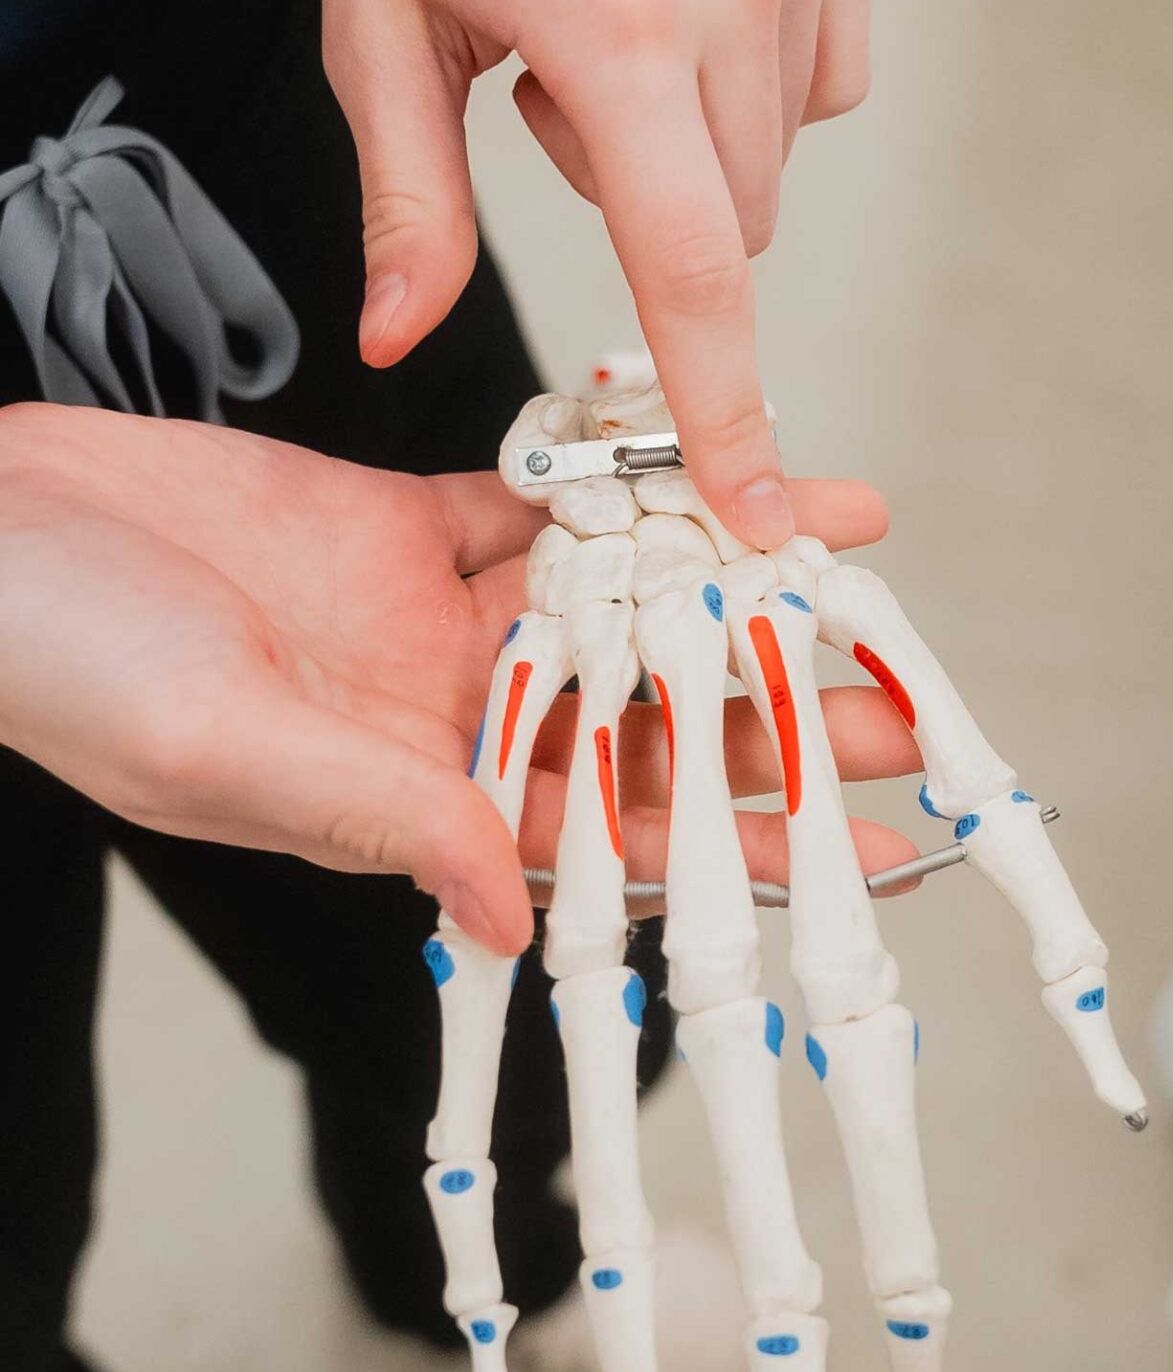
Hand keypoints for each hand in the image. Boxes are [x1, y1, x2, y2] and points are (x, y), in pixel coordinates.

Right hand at [0, 407, 917, 954]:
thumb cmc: (64, 663)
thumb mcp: (223, 748)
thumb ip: (380, 811)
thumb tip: (519, 911)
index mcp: (405, 803)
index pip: (601, 833)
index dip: (728, 832)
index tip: (845, 837)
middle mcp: (440, 719)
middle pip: (638, 719)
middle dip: (762, 708)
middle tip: (892, 696)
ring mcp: (427, 617)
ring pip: (612, 602)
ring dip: (721, 579)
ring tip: (846, 553)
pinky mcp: (402, 519)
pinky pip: (544, 499)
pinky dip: (626, 478)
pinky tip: (715, 460)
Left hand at [294, 0, 868, 551]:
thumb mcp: (372, 35)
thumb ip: (404, 207)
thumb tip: (398, 352)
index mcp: (611, 16)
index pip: (696, 263)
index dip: (727, 405)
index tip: (763, 508)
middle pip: (739, 223)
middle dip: (660, 216)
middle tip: (555, 92)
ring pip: (782, 153)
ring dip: (702, 142)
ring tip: (608, 18)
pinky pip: (825, 74)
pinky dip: (757, 78)